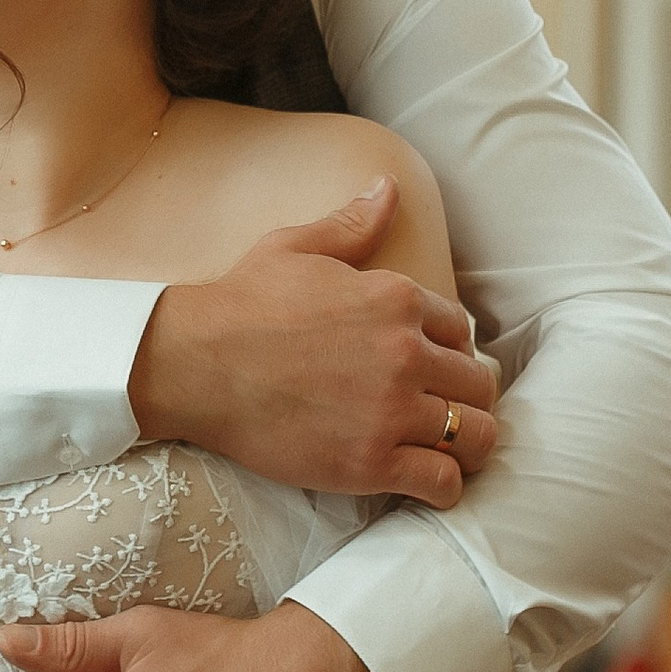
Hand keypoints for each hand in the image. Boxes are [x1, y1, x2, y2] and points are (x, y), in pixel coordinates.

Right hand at [131, 178, 496, 504]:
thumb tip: (387, 186)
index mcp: (396, 298)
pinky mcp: (371, 462)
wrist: (194, 363)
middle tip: (440, 409)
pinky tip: (427, 479)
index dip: (450, 350)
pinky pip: (443, 481)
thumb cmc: (240, 302)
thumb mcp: (297, 247)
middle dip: (465, 395)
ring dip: (466, 441)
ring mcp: (391, 411)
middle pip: (476, 382)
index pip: (461, 330)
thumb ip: (352, 223)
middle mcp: (405, 353)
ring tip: (446, 446)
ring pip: (473, 433)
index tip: (432, 367)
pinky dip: (445, 485)